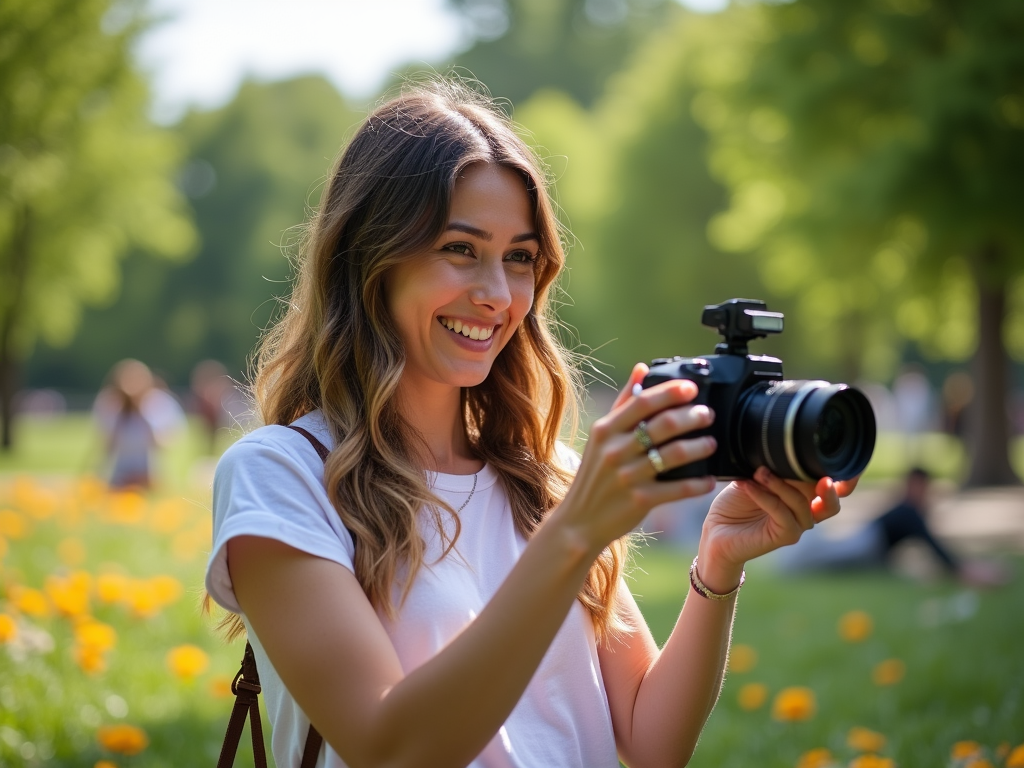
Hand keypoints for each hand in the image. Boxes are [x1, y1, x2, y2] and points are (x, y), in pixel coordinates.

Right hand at [554, 363, 717, 551]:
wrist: (579, 521)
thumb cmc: (595, 475)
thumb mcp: (601, 437)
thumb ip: (623, 403)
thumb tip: (642, 369)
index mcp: (605, 430)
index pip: (642, 403)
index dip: (670, 392)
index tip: (692, 388)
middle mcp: (614, 450)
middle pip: (663, 425)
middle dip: (692, 416)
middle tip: (707, 415)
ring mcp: (627, 476)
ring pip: (674, 455)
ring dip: (700, 447)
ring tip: (712, 443)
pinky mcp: (639, 501)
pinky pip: (677, 489)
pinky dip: (697, 483)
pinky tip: (708, 480)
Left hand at [697, 466, 848, 587]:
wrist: (716, 531)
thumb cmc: (735, 504)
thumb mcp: (754, 478)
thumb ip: (773, 468)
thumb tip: (780, 447)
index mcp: (804, 495)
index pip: (834, 487)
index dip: (846, 478)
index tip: (842, 460)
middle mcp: (806, 511)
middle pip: (830, 500)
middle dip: (825, 484)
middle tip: (809, 466)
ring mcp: (798, 525)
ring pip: (801, 502)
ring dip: (779, 484)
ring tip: (759, 472)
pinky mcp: (786, 536)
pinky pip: (782, 513)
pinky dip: (765, 496)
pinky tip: (748, 485)